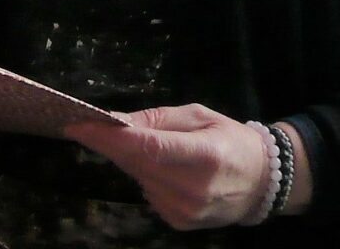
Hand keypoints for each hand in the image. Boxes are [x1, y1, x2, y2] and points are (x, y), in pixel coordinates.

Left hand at [65, 103, 266, 230]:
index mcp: (203, 155)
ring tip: (145, 144)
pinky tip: (163, 167)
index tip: (78, 125)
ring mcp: (186, 210)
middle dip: (108, 143)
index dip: (109, 137)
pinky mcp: (179, 222)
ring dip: (130, 158)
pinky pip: (148, 192)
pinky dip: (146, 176)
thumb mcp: (198, 115)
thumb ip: (158, 119)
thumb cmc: (229, 138)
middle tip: (86, 125)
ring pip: (138, 178)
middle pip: (135, 163)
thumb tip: (118, 121)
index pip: (147, 146)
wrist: (261, 182)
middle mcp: (193, 188)